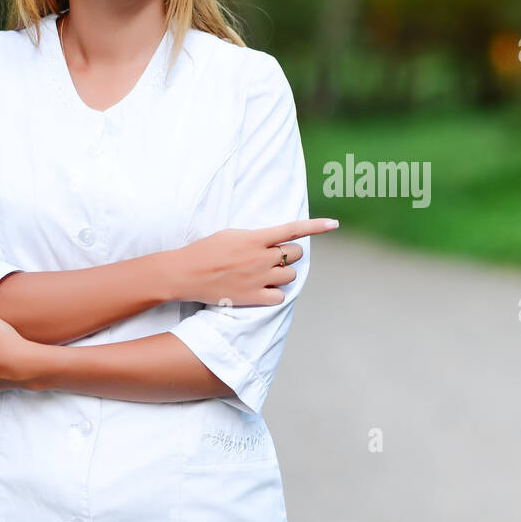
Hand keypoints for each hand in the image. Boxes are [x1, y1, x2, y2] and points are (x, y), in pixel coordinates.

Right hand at [176, 217, 338, 306]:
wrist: (186, 274)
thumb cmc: (206, 250)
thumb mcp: (232, 234)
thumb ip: (256, 237)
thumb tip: (274, 239)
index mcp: (255, 238)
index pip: (292, 229)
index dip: (316, 226)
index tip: (334, 224)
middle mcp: (260, 258)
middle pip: (295, 254)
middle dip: (288, 254)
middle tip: (273, 257)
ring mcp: (258, 278)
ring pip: (290, 275)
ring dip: (283, 274)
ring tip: (265, 274)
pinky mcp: (253, 297)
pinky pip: (280, 296)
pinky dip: (275, 293)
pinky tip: (263, 290)